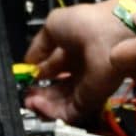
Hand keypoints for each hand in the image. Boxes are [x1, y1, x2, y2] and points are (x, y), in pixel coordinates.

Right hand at [22, 1, 133, 123]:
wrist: (109, 36)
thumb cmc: (88, 23)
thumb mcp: (54, 25)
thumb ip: (39, 46)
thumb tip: (28, 60)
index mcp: (74, 50)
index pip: (52, 68)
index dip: (37, 74)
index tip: (26, 77)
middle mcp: (80, 69)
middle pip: (55, 88)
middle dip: (38, 92)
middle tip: (27, 93)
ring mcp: (85, 86)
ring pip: (59, 103)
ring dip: (42, 104)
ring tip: (30, 100)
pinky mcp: (89, 100)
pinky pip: (67, 113)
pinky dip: (51, 112)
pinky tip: (38, 104)